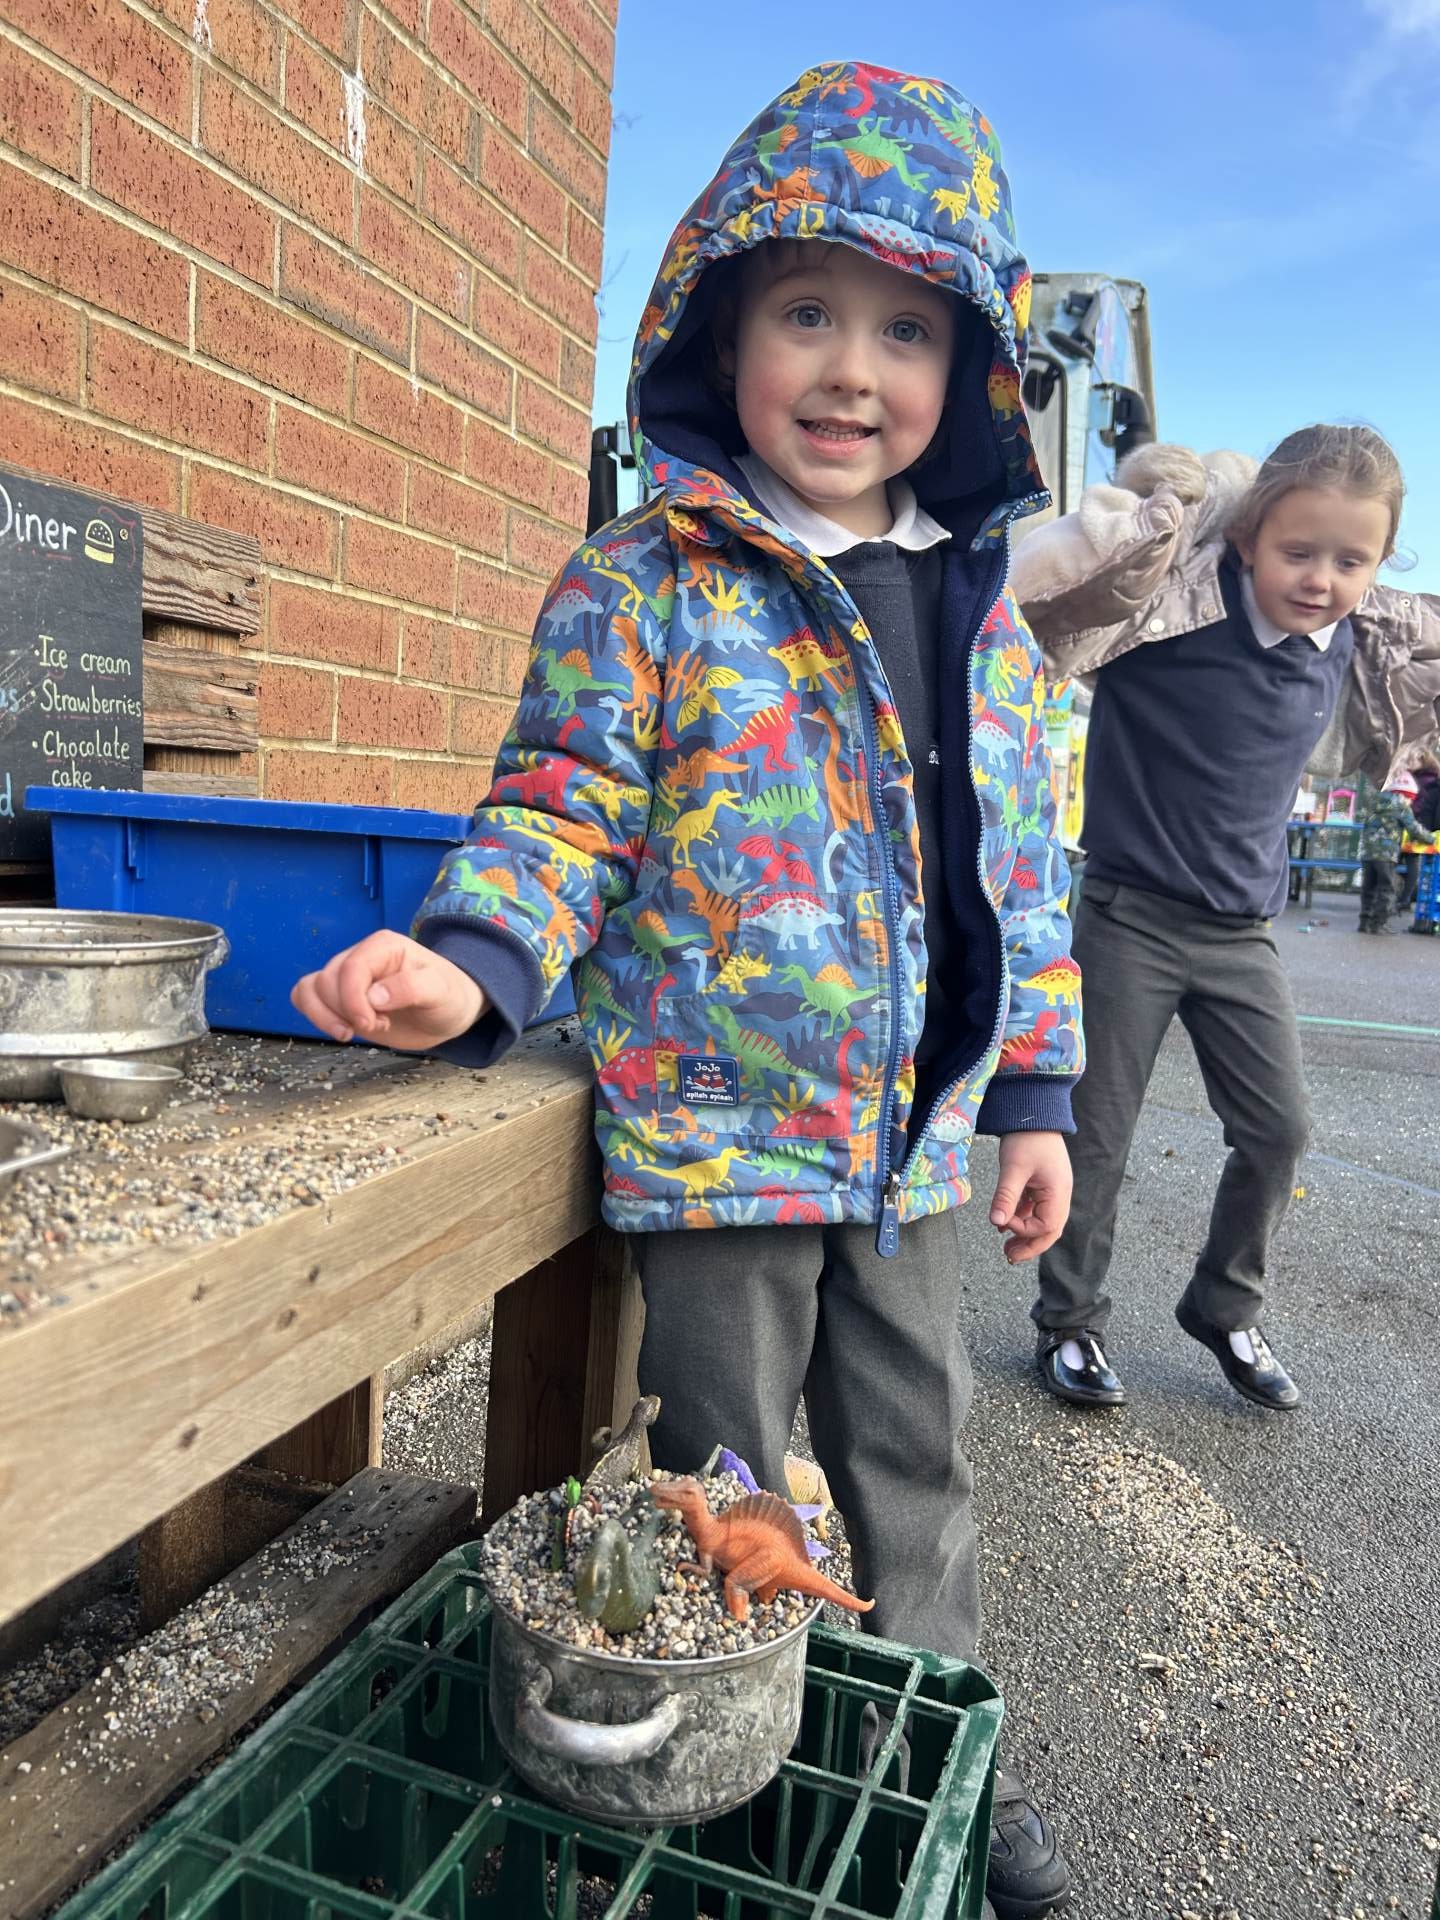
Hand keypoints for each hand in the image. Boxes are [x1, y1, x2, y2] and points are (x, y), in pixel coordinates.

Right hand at [291, 931, 484, 1049]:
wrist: (448, 1012)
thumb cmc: (448, 996)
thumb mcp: (440, 991)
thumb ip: (410, 988)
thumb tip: (373, 997)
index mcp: (383, 947)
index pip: (351, 968)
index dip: (352, 999)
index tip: (368, 1024)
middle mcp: (360, 957)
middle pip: (327, 981)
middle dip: (345, 1011)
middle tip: (380, 1025)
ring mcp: (347, 977)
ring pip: (310, 989)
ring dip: (326, 1016)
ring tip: (354, 1032)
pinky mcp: (340, 997)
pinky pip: (306, 997)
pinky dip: (315, 1015)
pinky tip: (341, 1029)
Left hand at [989, 1131, 1071, 1264]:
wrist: (1032, 1111)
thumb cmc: (1027, 1137)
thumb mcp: (1013, 1168)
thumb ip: (1006, 1196)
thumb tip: (996, 1223)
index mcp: (1058, 1192)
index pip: (1047, 1226)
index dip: (1026, 1231)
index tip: (1005, 1222)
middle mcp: (1060, 1194)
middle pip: (1049, 1230)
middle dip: (1030, 1245)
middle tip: (1009, 1257)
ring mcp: (1052, 1190)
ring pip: (1042, 1221)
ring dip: (1025, 1235)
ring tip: (1007, 1248)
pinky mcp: (1043, 1185)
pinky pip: (1035, 1209)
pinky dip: (1021, 1218)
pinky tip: (1004, 1223)